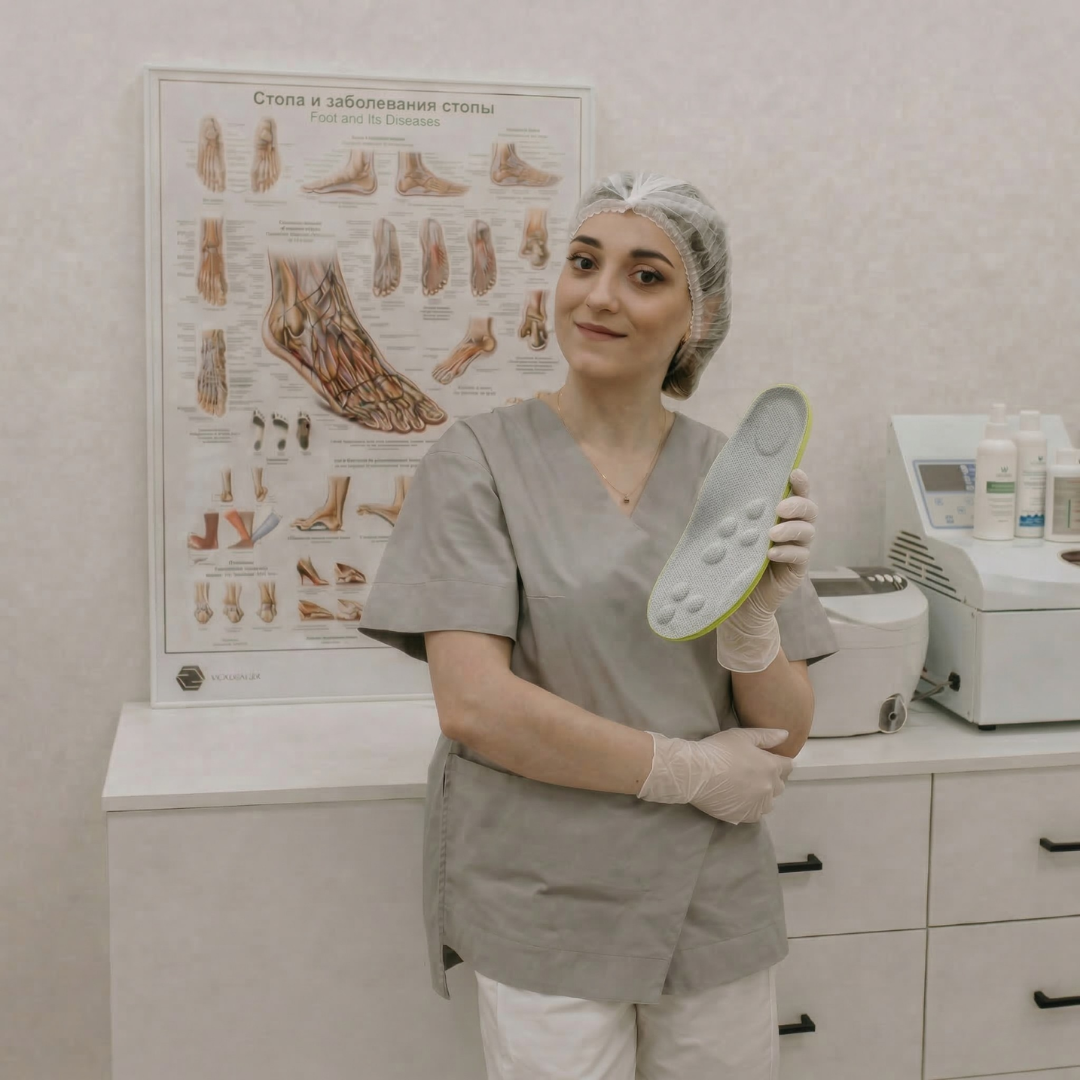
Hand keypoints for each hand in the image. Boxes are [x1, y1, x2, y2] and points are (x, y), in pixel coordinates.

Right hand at [637, 727, 793, 823]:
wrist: (695, 773)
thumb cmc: (718, 750)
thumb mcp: (742, 736)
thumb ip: (766, 736)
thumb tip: (786, 735)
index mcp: (771, 767)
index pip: (788, 766)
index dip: (778, 761)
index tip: (766, 759)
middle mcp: (769, 788)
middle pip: (780, 785)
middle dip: (771, 778)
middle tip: (752, 772)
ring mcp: (757, 805)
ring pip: (768, 802)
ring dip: (762, 795)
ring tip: (745, 788)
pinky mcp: (744, 817)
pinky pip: (755, 814)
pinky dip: (751, 807)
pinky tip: (739, 799)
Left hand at [742, 468, 817, 618]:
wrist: (736, 598)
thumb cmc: (732, 558)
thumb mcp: (730, 531)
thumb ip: (731, 510)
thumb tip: (717, 485)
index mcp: (779, 514)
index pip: (795, 493)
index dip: (799, 482)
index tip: (794, 473)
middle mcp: (793, 528)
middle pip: (809, 509)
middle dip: (797, 504)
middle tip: (780, 508)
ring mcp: (797, 548)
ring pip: (807, 531)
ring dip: (791, 529)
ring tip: (771, 533)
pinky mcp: (797, 569)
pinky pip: (801, 556)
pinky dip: (787, 552)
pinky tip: (771, 553)